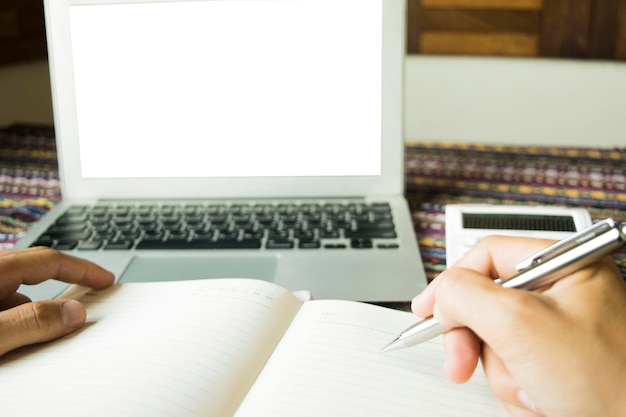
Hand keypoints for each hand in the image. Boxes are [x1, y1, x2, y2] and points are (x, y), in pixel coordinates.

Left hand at [0, 247, 113, 355]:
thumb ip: (31, 322)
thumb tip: (73, 313)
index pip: (47, 261)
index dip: (81, 269)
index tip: (105, 280)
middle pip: (30, 276)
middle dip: (60, 293)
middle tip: (88, 303)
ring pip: (12, 299)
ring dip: (31, 316)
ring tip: (48, 343)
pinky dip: (13, 325)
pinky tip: (15, 348)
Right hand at [412, 235, 625, 416]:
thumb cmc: (612, 383)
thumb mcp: (521, 325)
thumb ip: (466, 296)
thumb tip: (442, 294)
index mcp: (566, 264)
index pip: (487, 255)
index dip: (450, 282)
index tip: (426, 310)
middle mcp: (565, 292)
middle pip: (487, 300)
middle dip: (474, 338)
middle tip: (461, 363)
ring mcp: (562, 330)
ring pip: (496, 339)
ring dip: (503, 370)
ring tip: (533, 389)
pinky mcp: (559, 362)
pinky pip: (513, 366)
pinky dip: (518, 388)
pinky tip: (543, 399)